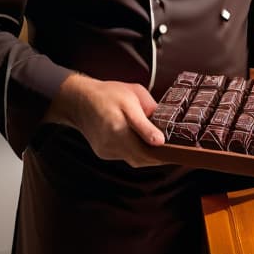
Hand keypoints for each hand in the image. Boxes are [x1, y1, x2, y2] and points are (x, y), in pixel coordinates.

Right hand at [44, 73, 165, 166]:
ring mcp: (106, 149)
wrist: (80, 100)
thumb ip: (149, 110)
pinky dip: (136, 153)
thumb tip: (164, 128)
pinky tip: (141, 144)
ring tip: (161, 149)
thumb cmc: (108, 94)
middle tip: (174, 153)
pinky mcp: (103, 153)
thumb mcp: (133, 93)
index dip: (161, 149)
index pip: (144, 141)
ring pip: (134, 160)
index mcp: (119, 122)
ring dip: (148, 157)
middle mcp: (111, 139)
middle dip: (159, 157)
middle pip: (141, 157)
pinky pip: (125, 157)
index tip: (173, 149)